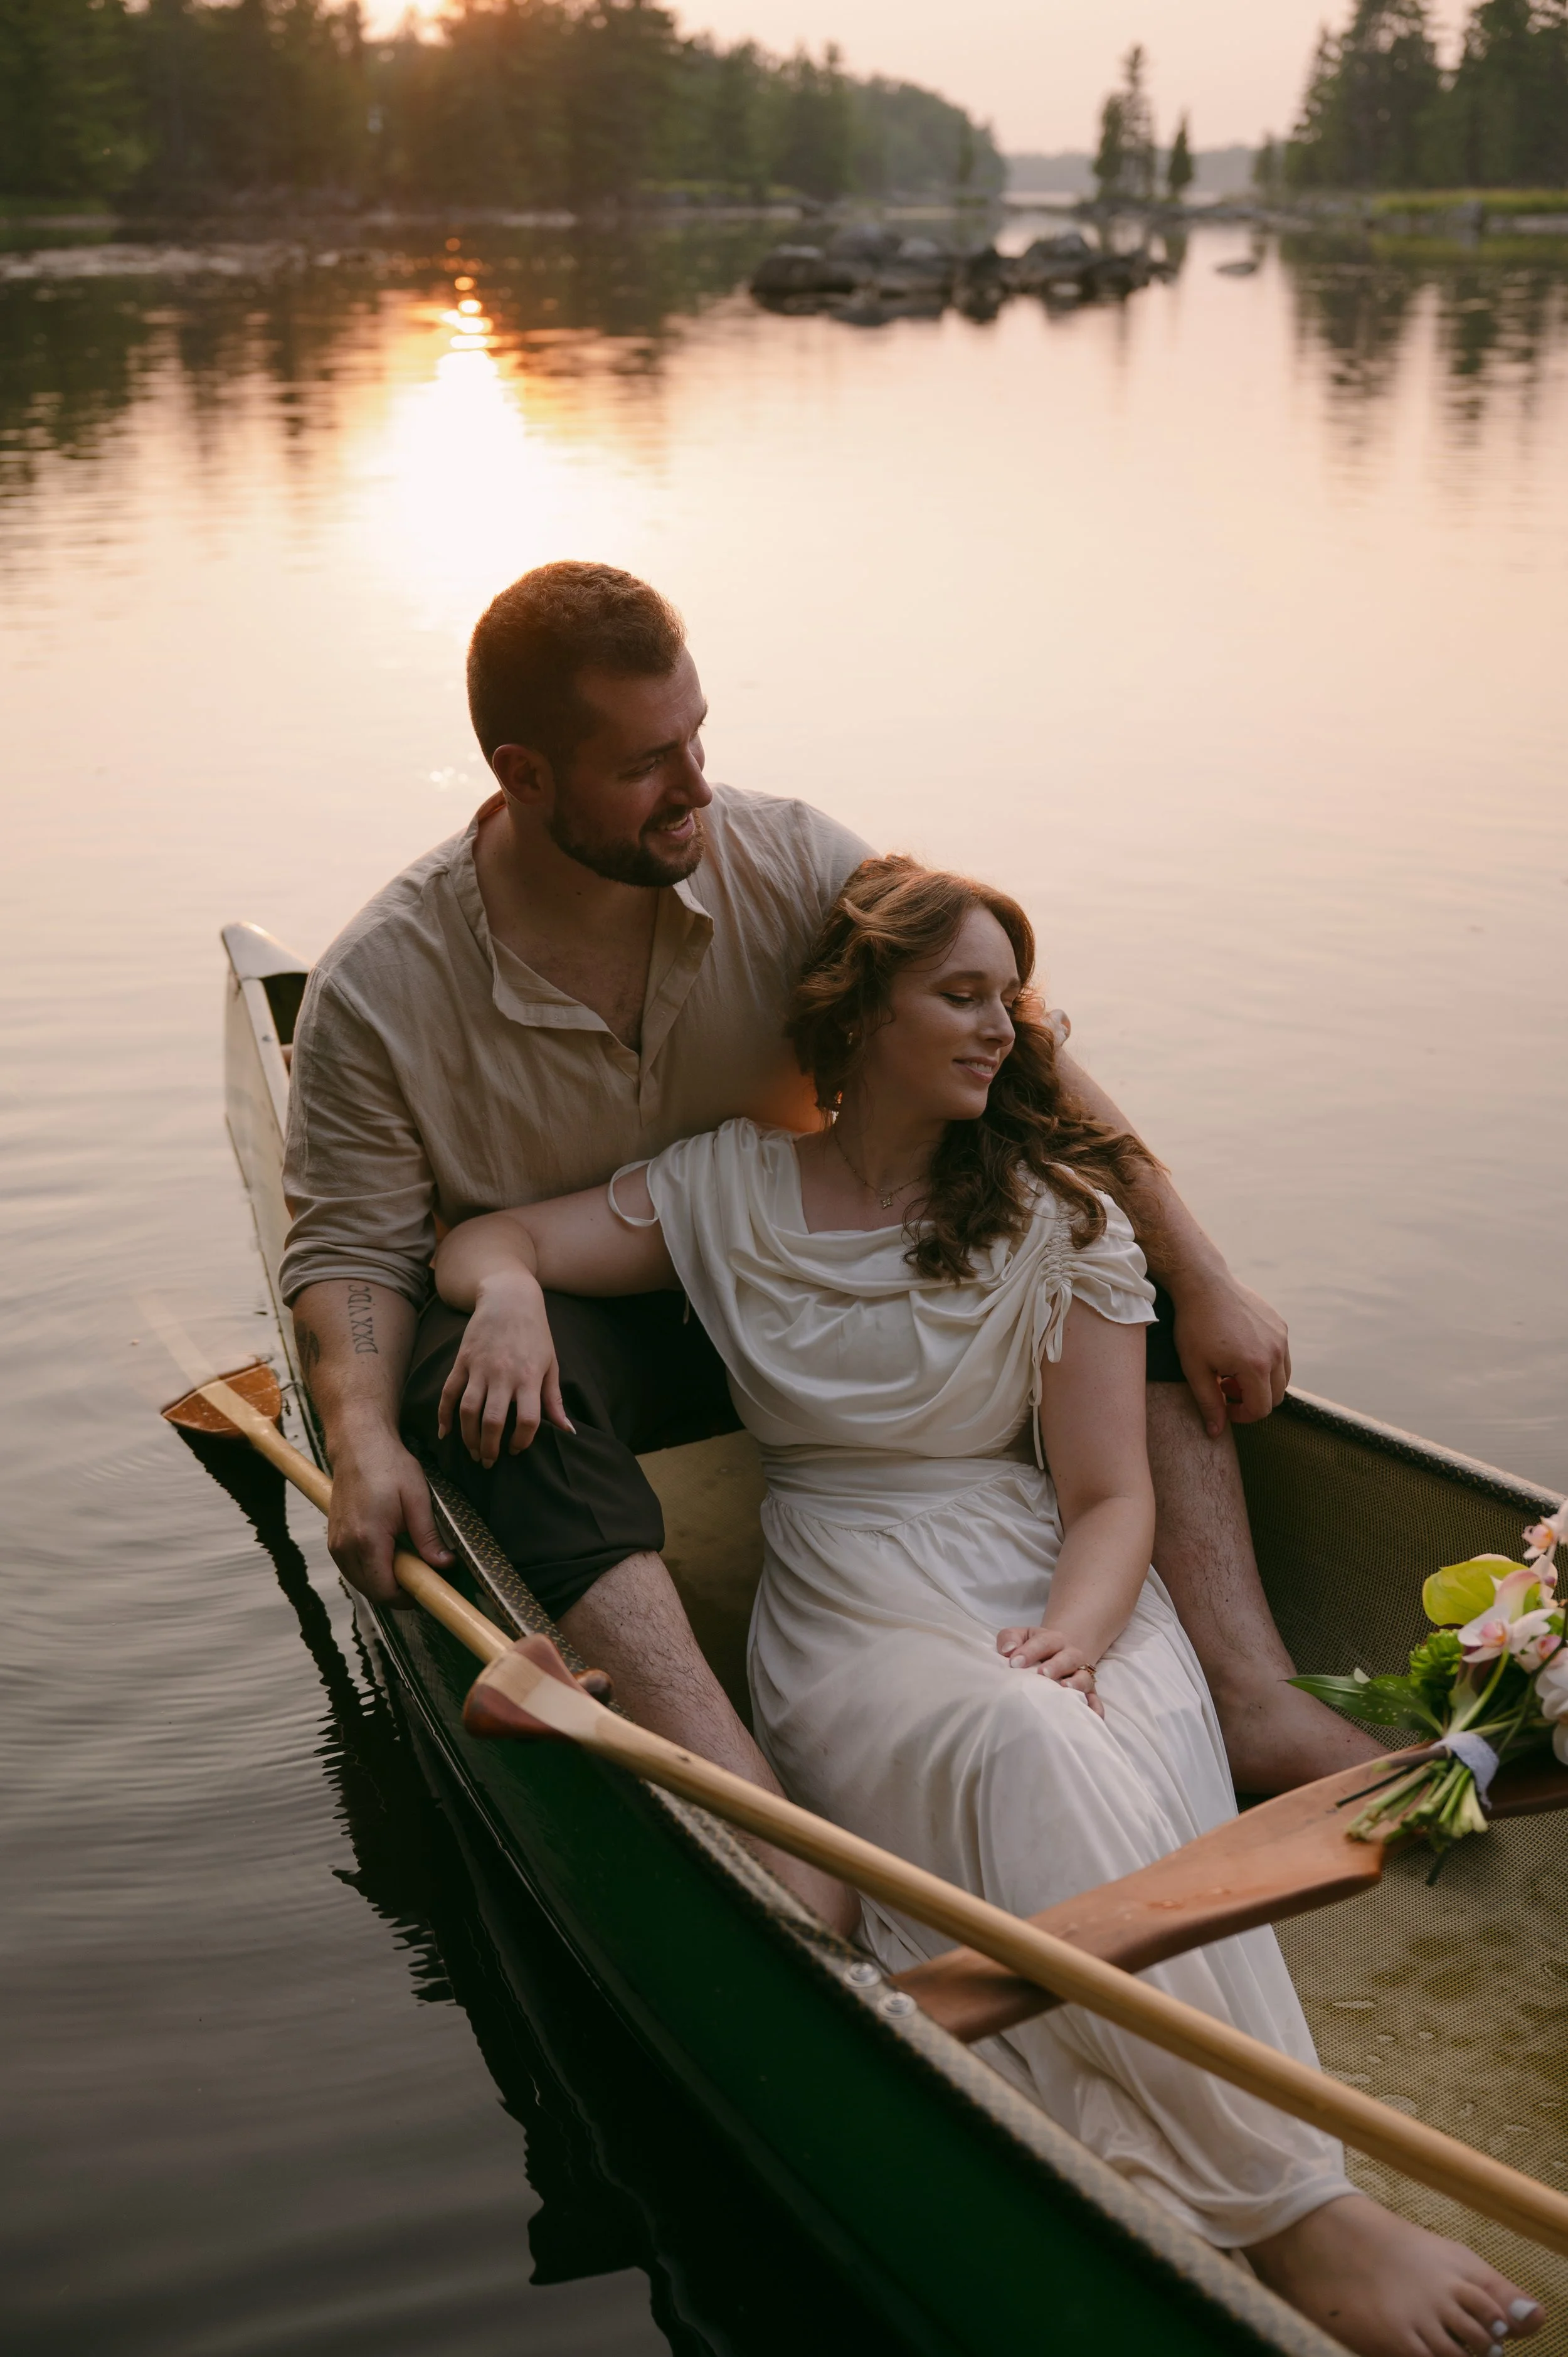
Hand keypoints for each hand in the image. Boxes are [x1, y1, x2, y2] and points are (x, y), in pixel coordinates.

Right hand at [327, 1422, 452, 1602]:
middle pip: (371, 1590)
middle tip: (422, 1578)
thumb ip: (428, 1537)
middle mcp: (345, 1546)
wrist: (359, 1444)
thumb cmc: (388, 1466)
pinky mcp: (334, 1538)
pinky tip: (389, 1555)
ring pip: (360, 1581)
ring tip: (408, 1564)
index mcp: (367, 1540)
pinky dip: (370, 1570)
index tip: (427, 1591)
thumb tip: (443, 1565)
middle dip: (397, 1591)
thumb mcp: (417, 1500)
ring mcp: (336, 1543)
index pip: (384, 1590)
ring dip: (382, 1582)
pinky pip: (352, 1568)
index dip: (406, 1598)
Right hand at [437, 1272, 572, 1468]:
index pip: (528, 1419)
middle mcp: (504, 1374)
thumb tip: (567, 1431)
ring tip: (473, 1452)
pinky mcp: (462, 1361)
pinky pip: (449, 1392)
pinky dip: (443, 1415)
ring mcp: (480, 1367)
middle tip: (488, 1462)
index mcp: (529, 1376)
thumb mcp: (551, 1364)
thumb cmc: (535, 1333)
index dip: (523, 1440)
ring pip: (468, 1410)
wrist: (509, 1298)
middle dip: (490, 1447)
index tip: (517, 1449)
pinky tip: (445, 1434)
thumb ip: (554, 1400)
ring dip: (468, 1437)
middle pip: (494, 1420)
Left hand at [996, 1625, 1104, 1717]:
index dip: (1029, 1651)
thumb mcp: (1020, 1636)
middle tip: (1042, 1674)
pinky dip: (1095, 1707)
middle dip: (1056, 1665)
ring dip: (1077, 1683)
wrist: (1058, 1652)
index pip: (1043, 1642)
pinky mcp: (1089, 1691)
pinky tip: (1091, 1716)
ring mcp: (1082, 1673)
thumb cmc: (1033, 1648)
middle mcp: (1071, 1655)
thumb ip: (1010, 1638)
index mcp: (1053, 1639)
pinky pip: (1095, 1699)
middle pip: (1068, 1657)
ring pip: (1084, 1676)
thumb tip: (1008, 1651)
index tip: (1014, 1662)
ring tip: (1064, 1687)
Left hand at [1170, 1271, 1290, 1436]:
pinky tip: (1241, 1352)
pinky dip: (1267, 1364)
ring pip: (1283, 1378)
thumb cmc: (1194, 1326)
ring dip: (1262, 1384)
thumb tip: (1216, 1432)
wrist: (1203, 1283)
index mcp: (1255, 1367)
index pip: (1261, 1409)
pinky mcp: (1281, 1325)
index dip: (1242, 1416)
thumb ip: (1209, 1403)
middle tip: (1225, 1387)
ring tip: (1232, 1371)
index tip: (1223, 1406)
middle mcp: (1276, 1352)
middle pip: (1276, 1397)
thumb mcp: (1195, 1369)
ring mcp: (1281, 1337)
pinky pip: (1282, 1356)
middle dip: (1252, 1400)